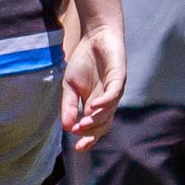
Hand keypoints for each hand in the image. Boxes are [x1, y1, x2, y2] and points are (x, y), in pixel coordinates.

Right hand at [61, 21, 125, 151]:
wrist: (95, 36)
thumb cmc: (83, 61)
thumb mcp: (69, 86)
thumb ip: (68, 106)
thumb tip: (66, 127)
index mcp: (94, 105)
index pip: (94, 128)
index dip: (88, 139)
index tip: (78, 148)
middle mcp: (107, 102)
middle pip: (104, 125)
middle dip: (91, 132)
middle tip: (78, 132)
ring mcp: (114, 91)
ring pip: (108, 112)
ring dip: (96, 119)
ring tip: (83, 123)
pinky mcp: (119, 78)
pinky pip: (114, 94)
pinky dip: (104, 102)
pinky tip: (93, 106)